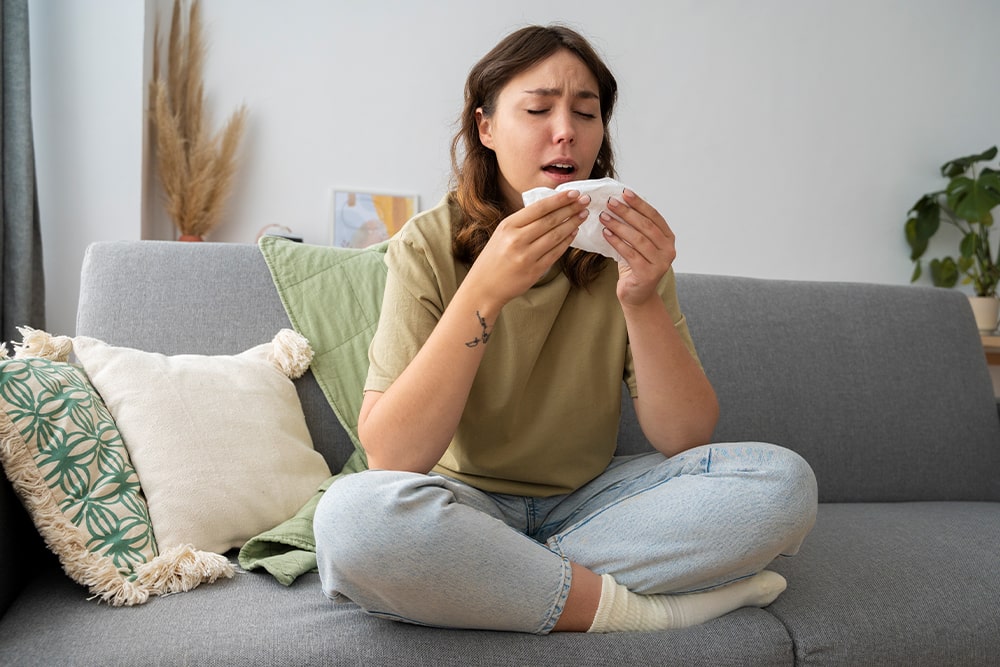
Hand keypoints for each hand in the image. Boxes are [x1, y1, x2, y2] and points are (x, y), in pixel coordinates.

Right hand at [466, 190, 590, 307]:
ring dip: (572, 223)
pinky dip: (566, 241)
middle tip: (585, 201)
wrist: (483, 287)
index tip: (574, 193)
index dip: (559, 199)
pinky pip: (555, 253)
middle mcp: (517, 240)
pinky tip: (573, 233)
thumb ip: (523, 222)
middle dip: (571, 208)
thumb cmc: (494, 258)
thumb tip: (550, 208)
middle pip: (550, 220)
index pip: (539, 208)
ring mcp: (526, 256)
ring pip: (556, 235)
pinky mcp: (534, 271)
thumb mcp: (502, 233)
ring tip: (583, 215)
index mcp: (508, 226)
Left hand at [599, 189, 676, 305]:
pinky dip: (617, 242)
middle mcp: (668, 250)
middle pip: (646, 226)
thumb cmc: (636, 266)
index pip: (654, 216)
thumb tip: (619, 203)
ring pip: (638, 239)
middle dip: (627, 212)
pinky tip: (606, 233)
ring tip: (604, 217)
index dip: (639, 203)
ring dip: (619, 226)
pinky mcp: (648, 274)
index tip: (624, 193)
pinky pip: (630, 254)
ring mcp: (660, 263)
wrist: (637, 295)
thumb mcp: (639, 244)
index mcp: (669, 239)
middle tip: (610, 203)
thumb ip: (636, 227)